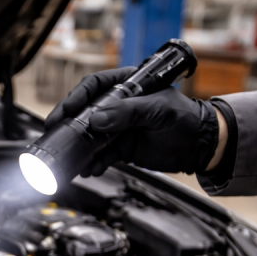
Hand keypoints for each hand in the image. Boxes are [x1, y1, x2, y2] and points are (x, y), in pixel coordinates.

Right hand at [44, 67, 224, 176]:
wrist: (201, 146)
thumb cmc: (185, 118)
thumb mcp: (157, 111)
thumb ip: (127, 113)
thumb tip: (96, 119)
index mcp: (128, 86)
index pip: (95, 86)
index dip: (77, 97)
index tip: (67, 110)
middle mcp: (119, 106)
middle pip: (85, 112)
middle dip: (69, 123)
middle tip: (55, 132)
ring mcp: (118, 128)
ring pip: (90, 136)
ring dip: (79, 147)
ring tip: (71, 158)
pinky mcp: (121, 148)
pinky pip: (100, 155)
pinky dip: (93, 163)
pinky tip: (89, 169)